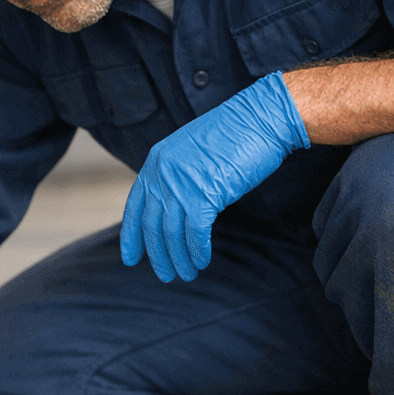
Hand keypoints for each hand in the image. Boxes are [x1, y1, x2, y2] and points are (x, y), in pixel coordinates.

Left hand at [121, 72, 309, 281]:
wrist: (262, 119)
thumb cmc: (235, 135)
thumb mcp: (193, 152)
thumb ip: (177, 175)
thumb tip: (173, 207)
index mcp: (157, 160)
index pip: (135, 205)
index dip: (131, 236)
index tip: (131, 258)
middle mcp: (163, 172)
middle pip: (151, 224)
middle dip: (157, 254)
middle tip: (165, 275)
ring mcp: (182, 183)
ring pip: (171, 233)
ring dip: (178, 258)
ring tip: (186, 274)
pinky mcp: (205, 193)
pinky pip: (195, 233)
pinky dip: (197, 251)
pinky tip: (201, 261)